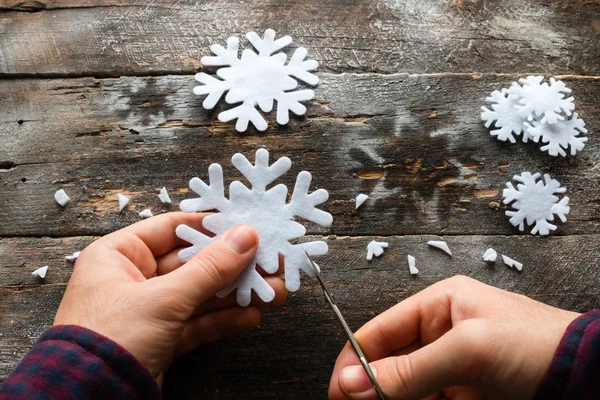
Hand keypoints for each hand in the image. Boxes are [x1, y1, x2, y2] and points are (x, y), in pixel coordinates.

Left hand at [54, 212, 285, 379]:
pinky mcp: (161, 340)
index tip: (247, 225)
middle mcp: (132, 279)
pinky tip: (251, 316)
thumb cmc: (111, 338)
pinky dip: (224, 321)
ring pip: (200, 295)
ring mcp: (148, 311)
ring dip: (237, 294)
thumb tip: (246, 236)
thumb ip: (210, 267)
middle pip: (193, 263)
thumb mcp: (165, 297)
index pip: (171, 228)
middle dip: (234, 266)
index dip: (210, 226)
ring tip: (275, 291)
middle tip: (271, 262)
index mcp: (119, 255)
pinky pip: (197, 324)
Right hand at [329, 276, 578, 399]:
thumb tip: (353, 382)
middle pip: (388, 363)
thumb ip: (409, 369)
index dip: (353, 359)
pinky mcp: (464, 395)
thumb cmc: (538, 345)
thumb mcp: (468, 350)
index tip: (338, 390)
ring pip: (404, 389)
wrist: (589, 378)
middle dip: (370, 386)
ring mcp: (452, 369)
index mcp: (438, 307)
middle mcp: (440, 335)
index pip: (380, 331)